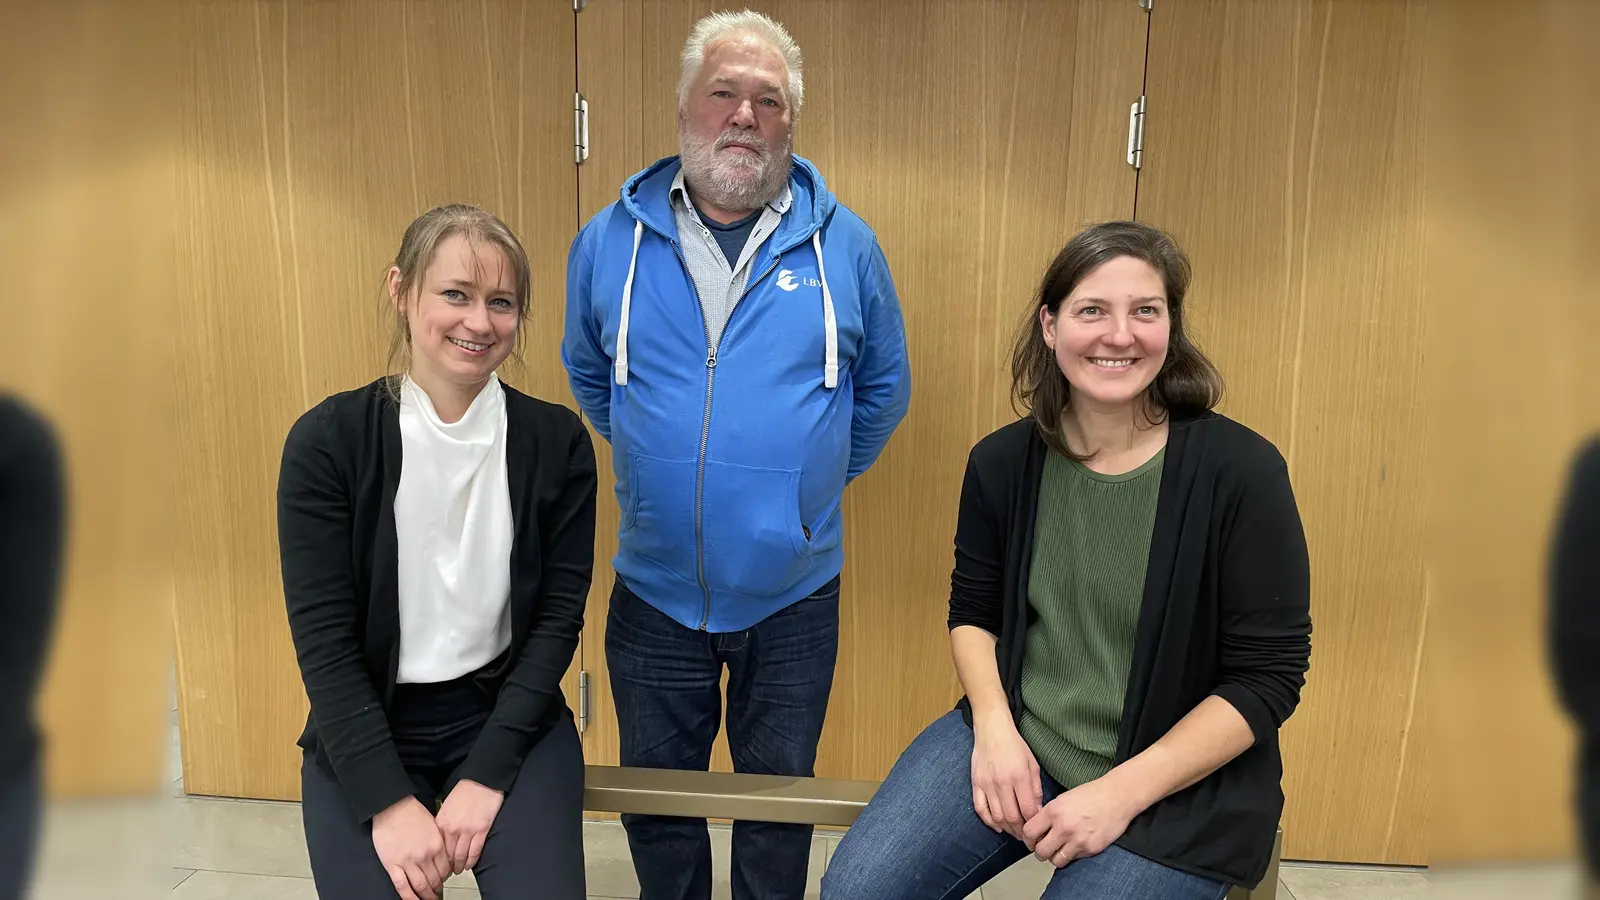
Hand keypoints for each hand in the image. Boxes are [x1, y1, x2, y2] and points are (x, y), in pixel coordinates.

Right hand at [371, 796, 449, 899]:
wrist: (392, 806)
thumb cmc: (412, 813)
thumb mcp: (434, 826)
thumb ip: (439, 843)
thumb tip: (443, 860)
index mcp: (437, 846)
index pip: (445, 870)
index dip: (445, 878)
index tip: (443, 881)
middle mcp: (425, 856)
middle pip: (435, 880)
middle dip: (437, 889)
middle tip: (437, 893)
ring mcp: (408, 862)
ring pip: (421, 886)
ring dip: (426, 895)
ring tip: (428, 899)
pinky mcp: (392, 865)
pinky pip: (402, 887)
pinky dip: (409, 897)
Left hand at [435, 779, 504, 874]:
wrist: (481, 781)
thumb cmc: (463, 792)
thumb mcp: (446, 808)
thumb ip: (442, 826)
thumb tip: (440, 842)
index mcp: (441, 824)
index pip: (438, 850)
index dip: (438, 862)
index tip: (439, 867)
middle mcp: (453, 829)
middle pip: (449, 856)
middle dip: (448, 867)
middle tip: (448, 874)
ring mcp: (468, 830)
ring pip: (462, 856)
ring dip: (460, 866)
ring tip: (459, 870)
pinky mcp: (482, 829)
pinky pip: (475, 851)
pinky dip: (472, 861)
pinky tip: (470, 865)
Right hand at [970, 714, 1042, 839]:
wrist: (991, 730)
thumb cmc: (1015, 745)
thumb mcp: (1032, 764)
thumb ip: (1035, 788)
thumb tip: (1039, 810)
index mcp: (1019, 776)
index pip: (1028, 810)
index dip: (1034, 824)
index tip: (1038, 829)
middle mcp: (1002, 782)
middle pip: (1012, 817)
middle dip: (1021, 831)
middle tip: (1028, 838)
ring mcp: (986, 784)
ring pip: (996, 816)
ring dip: (1007, 829)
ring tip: (1016, 833)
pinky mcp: (976, 784)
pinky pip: (980, 809)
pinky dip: (989, 821)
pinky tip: (998, 826)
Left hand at [1021, 775, 1141, 867]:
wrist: (1117, 797)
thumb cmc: (1092, 794)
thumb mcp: (1063, 798)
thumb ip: (1049, 814)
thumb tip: (1037, 829)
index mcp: (1053, 811)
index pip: (1029, 832)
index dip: (1027, 839)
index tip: (1031, 840)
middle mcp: (1063, 827)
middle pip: (1040, 851)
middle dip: (1039, 851)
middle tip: (1043, 848)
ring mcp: (1077, 840)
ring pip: (1055, 860)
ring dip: (1054, 857)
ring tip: (1058, 849)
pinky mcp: (1090, 849)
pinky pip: (1073, 859)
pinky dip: (1071, 855)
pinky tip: (1074, 846)